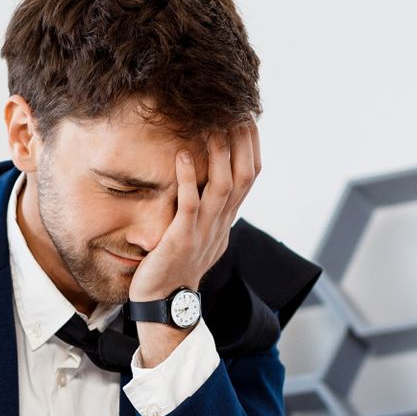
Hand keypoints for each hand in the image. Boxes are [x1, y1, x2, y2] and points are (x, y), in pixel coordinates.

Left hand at [128, 121, 260, 304]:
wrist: (166, 303)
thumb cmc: (175, 266)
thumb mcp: (200, 235)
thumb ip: (208, 211)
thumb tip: (212, 186)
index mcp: (225, 220)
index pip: (248, 178)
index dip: (250, 147)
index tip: (246, 119)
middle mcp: (220, 223)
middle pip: (242, 177)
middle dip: (241, 143)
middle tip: (235, 112)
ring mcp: (203, 232)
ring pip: (221, 187)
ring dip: (218, 155)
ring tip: (211, 126)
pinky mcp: (181, 240)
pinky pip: (188, 206)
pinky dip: (186, 179)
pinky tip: (180, 156)